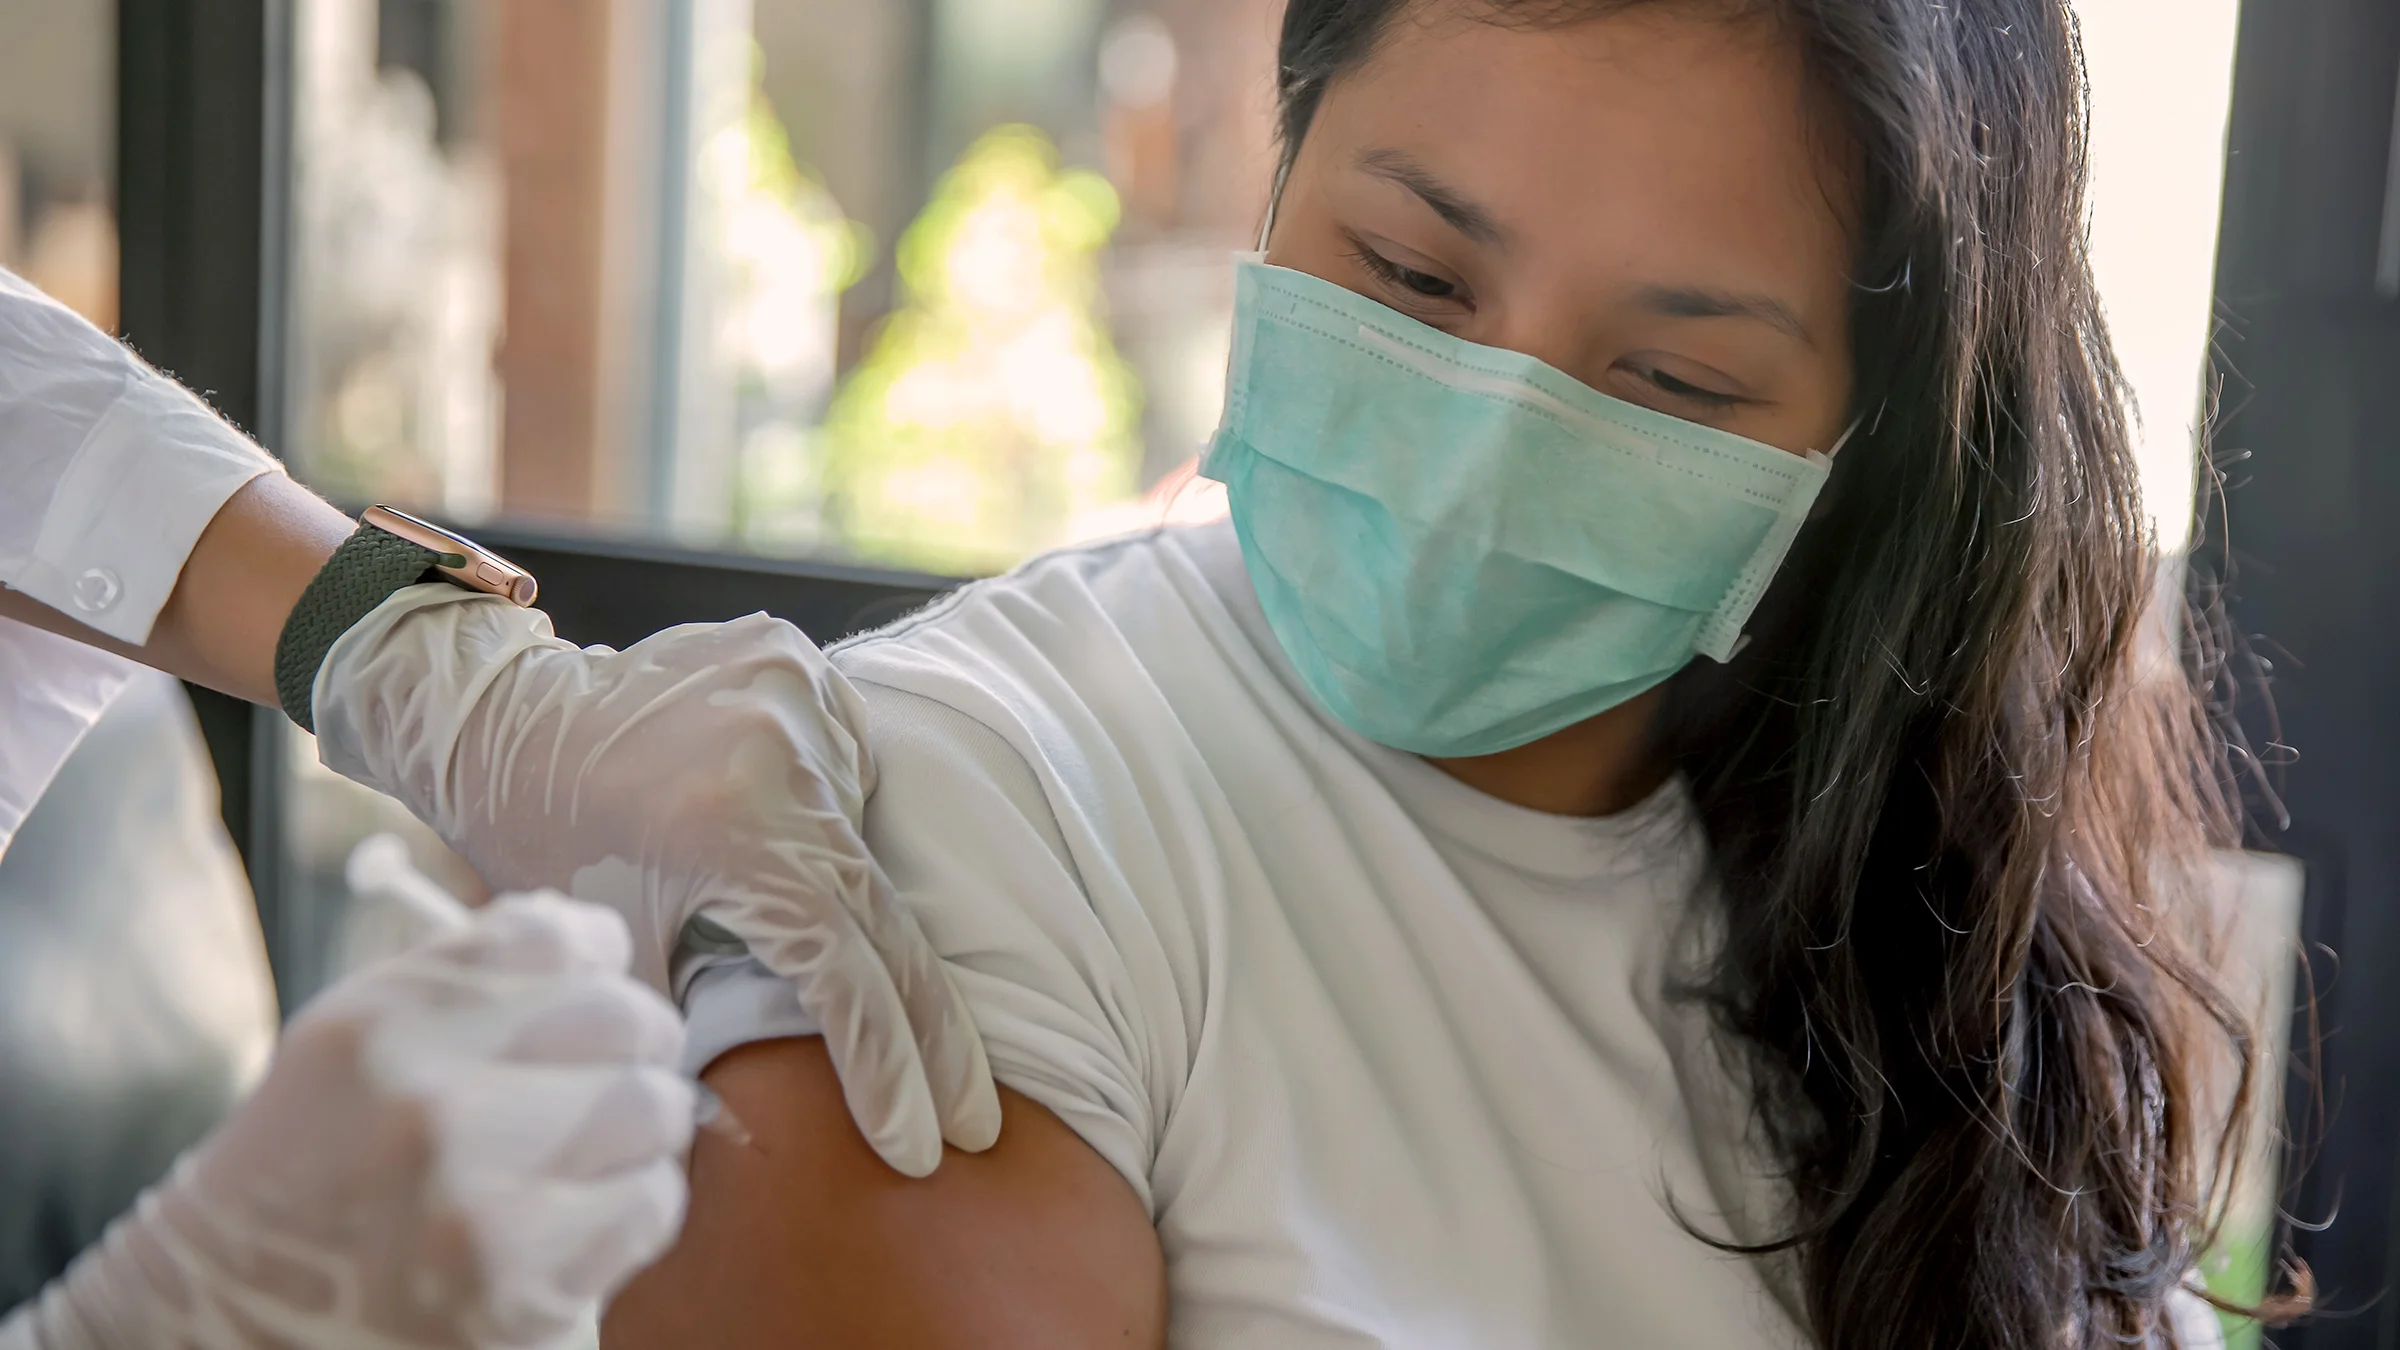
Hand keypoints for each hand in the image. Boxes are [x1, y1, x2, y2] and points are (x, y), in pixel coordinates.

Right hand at [2, 894, 692, 1349]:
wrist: (228, 1313)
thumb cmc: (315, 1165)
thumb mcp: (353, 1041)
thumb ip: (470, 983)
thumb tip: (600, 944)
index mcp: (380, 1021)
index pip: (557, 937)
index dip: (597, 960)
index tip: (592, 988)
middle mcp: (425, 1100)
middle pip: (627, 1020)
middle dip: (633, 1050)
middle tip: (603, 1084)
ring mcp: (472, 1198)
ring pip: (653, 1110)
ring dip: (638, 1135)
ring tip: (585, 1159)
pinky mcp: (515, 1285)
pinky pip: (650, 1203)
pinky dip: (634, 1209)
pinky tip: (577, 1222)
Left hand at [308, 586, 999, 1177]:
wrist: (505, 718)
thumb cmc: (549, 845)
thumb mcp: (624, 956)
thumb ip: (707, 1028)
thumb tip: (788, 1115)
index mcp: (733, 829)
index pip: (847, 968)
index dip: (893, 1065)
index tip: (926, 1141)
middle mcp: (783, 750)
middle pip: (889, 915)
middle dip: (934, 1032)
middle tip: (976, 1117)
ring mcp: (800, 692)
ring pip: (873, 841)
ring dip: (873, 912)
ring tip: (826, 940)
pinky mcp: (801, 659)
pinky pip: (853, 767)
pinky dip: (840, 818)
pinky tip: (792, 834)